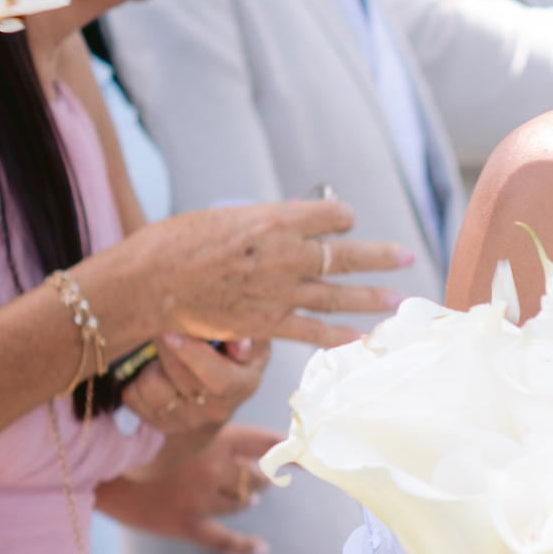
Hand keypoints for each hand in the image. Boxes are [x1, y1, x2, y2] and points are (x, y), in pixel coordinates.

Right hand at [95, 422, 277, 553]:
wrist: (93, 465)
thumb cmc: (131, 436)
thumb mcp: (172, 421)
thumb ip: (204, 424)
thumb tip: (233, 431)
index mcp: (214, 435)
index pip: (268, 442)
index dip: (293, 449)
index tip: (312, 454)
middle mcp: (214, 466)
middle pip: (257, 476)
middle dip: (260, 477)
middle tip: (259, 477)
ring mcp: (202, 498)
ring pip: (242, 503)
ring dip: (246, 499)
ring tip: (245, 496)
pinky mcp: (186, 525)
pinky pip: (225, 540)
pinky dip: (246, 546)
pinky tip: (261, 548)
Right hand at [96, 197, 407, 353]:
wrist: (146, 283)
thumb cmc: (175, 242)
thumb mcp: (224, 217)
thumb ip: (263, 221)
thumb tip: (292, 218)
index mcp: (275, 219)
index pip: (331, 215)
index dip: (339, 217)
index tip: (341, 221)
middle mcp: (286, 254)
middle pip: (346, 254)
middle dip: (380, 255)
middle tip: (405, 255)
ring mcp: (279, 292)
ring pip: (338, 295)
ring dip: (372, 297)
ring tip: (399, 298)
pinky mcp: (266, 324)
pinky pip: (312, 332)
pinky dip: (339, 337)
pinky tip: (361, 338)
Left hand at [121, 330, 263, 436]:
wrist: (217, 396)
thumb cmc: (234, 354)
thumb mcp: (251, 339)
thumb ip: (243, 334)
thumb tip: (238, 343)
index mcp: (242, 385)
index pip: (219, 379)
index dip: (192, 355)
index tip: (169, 333)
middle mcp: (215, 409)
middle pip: (177, 373)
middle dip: (162, 342)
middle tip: (158, 321)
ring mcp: (186, 420)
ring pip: (150, 384)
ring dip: (149, 363)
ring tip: (160, 354)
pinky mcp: (160, 423)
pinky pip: (132, 397)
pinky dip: (135, 379)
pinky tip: (151, 370)